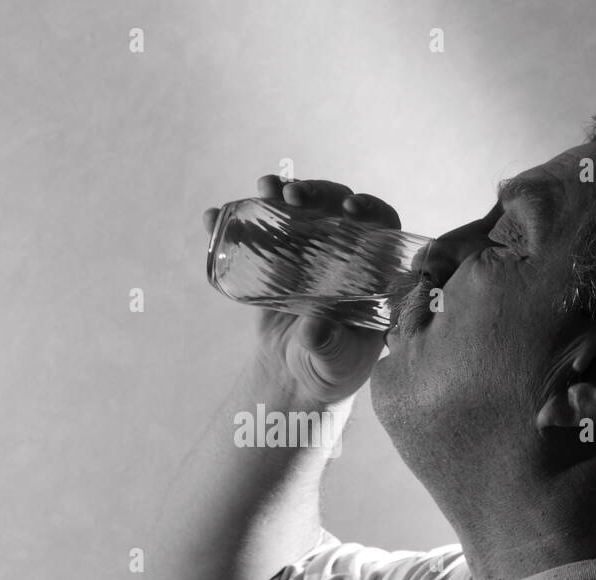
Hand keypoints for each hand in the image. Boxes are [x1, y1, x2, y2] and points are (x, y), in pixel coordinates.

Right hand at [204, 174, 401, 405]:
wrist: (294, 376)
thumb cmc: (330, 368)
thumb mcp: (335, 360)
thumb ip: (329, 344)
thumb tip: (313, 327)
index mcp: (372, 272)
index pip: (381, 228)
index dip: (370, 210)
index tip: (350, 209)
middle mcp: (344, 253)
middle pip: (336, 209)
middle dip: (317, 194)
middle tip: (294, 196)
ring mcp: (308, 252)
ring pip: (299, 211)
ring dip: (280, 193)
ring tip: (263, 188)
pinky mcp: (276, 259)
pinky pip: (258, 233)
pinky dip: (236, 220)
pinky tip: (214, 216)